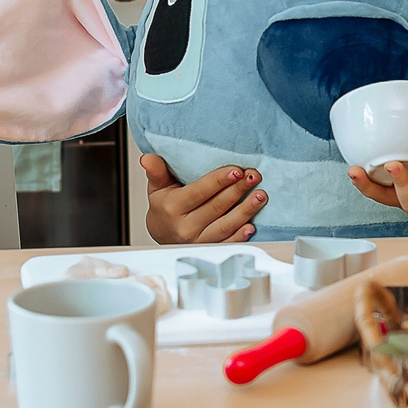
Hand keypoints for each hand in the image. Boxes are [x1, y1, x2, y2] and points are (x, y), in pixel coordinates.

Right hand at [142, 154, 266, 243]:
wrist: (163, 233)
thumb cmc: (164, 206)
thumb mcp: (157, 187)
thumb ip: (156, 172)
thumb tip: (147, 158)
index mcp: (173, 207)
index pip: (200, 192)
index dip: (219, 180)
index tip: (237, 170)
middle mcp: (185, 226)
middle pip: (216, 207)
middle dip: (238, 190)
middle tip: (254, 176)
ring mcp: (197, 240)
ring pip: (225, 225)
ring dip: (245, 211)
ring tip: (260, 196)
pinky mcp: (208, 248)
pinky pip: (226, 242)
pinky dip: (240, 236)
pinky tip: (252, 226)